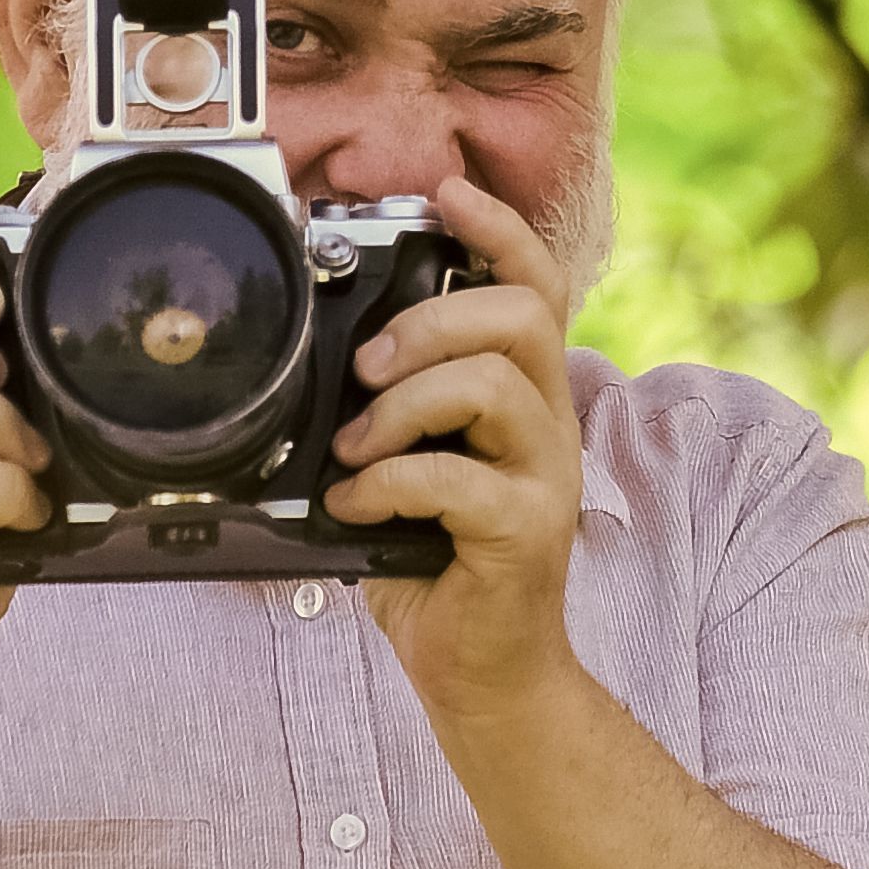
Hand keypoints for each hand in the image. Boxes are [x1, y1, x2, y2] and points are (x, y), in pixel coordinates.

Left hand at [322, 172, 585, 719]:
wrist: (485, 675)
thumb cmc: (435, 564)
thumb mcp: (409, 466)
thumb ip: (390, 408)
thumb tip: (320, 355)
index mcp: (524, 396)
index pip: (537, 283)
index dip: (498, 228)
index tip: (445, 193)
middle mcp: (548, 425)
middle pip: (521, 315)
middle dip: (430, 319)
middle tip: (366, 366)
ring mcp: (546, 478)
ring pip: (494, 382)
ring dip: (403, 404)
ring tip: (355, 447)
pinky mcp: (527, 532)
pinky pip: (457, 479)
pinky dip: (388, 483)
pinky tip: (354, 505)